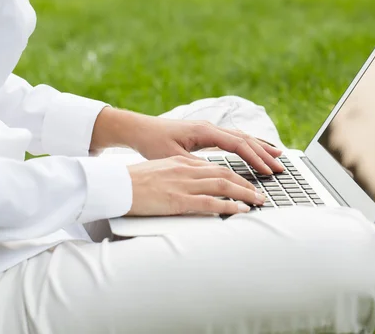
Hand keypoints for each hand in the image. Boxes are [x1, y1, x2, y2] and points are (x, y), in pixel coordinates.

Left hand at [91, 107, 284, 174]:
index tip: (268, 170)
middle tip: (281, 166)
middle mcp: (211, 127)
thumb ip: (196, 165)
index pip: (238, 144)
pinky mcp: (207, 134)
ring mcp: (210, 129)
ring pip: (242, 137)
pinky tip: (255, 150)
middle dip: (265, 153)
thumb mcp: (173, 157)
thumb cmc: (153, 143)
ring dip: (260, 147)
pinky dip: (248, 145)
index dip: (255, 158)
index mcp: (205, 132)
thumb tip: (217, 174)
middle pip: (245, 139)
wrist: (139, 129)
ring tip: (278, 156)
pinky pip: (234, 138)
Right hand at [126, 155, 265, 215]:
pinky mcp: (178, 200)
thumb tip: (192, 184)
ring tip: (259, 201)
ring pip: (223, 185)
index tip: (248, 181)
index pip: (216, 166)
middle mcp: (186, 170)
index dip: (235, 173)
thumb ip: (179, 176)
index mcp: (182, 163)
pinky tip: (241, 210)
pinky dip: (229, 205)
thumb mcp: (160, 172)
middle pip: (225, 173)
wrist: (113, 185)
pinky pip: (210, 202)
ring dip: (245, 193)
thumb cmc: (133, 181)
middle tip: (260, 192)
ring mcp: (183, 184)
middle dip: (247, 182)